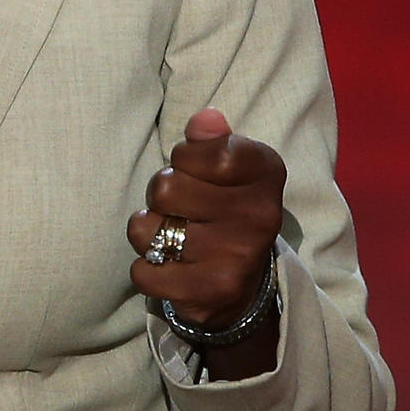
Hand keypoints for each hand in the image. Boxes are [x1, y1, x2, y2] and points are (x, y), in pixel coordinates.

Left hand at [128, 107, 285, 327]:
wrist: (244, 287)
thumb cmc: (225, 210)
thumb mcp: (228, 167)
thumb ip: (212, 140)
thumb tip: (205, 118)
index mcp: (266, 173)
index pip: (197, 150)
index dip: (183, 159)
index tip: (197, 173)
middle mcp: (259, 215)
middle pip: (165, 187)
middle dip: (161, 195)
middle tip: (183, 209)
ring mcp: (235, 256)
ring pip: (148, 228)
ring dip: (150, 232)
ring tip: (174, 237)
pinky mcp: (210, 292)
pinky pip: (143, 270)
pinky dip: (146, 269)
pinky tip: (171, 268)